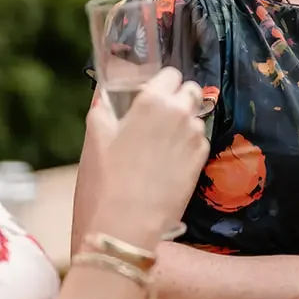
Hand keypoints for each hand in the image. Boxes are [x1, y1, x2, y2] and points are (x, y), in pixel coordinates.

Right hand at [74, 68, 207, 249]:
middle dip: (178, 98)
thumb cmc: (105, 178)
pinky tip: (169, 161)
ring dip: (183, 123)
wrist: (126, 224)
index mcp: (153, 100)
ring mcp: (195, 137)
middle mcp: (180, 113)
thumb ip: (103, 107)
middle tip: (158, 117)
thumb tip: (106, 95)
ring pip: (196, 117)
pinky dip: (188, 145)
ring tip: (161, 144)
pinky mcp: (202, 160)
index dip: (160, 84)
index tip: (150, 96)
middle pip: (190, 91)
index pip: (170, 74)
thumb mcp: (95, 136)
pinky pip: (199, 141)